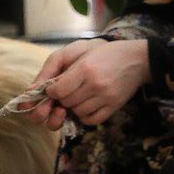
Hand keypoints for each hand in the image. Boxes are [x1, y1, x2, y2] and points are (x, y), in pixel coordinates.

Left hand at [27, 38, 149, 129]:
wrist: (137, 59)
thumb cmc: (104, 53)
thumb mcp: (79, 52)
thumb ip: (56, 68)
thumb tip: (36, 89)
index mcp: (85, 68)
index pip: (58, 90)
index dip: (52, 91)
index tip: (54, 88)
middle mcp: (96, 84)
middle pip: (66, 103)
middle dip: (62, 99)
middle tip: (67, 91)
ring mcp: (106, 97)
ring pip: (77, 112)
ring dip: (73, 107)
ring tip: (79, 95)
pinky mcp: (114, 107)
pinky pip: (91, 120)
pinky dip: (84, 115)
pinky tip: (86, 105)